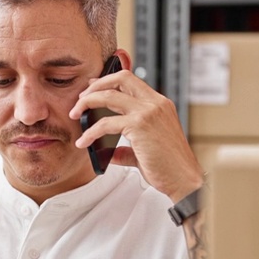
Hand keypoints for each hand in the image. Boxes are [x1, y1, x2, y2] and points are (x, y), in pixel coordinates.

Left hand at [70, 68, 204, 202]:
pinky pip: (106, 124)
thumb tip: (106, 152)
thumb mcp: (146, 149)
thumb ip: (126, 147)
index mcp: (159, 104)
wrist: (183, 179)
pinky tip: (83, 142)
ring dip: (86, 103)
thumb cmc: (169, 166)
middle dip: (95, 86)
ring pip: (108, 96)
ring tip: (75, 115)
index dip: (108, 81)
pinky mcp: (140, 125)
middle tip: (80, 100)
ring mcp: (148, 112)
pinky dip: (90, 132)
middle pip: (120, 79)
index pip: (131, 80)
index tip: (91, 88)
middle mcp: (155, 103)